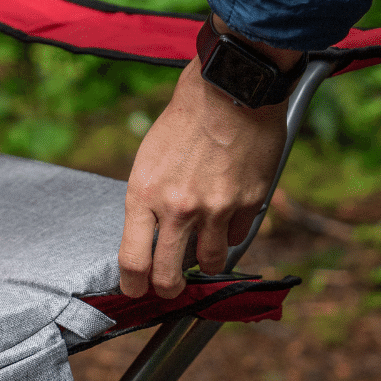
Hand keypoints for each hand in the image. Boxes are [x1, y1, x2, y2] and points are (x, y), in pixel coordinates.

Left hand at [119, 21, 299, 298]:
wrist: (229, 90)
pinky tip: (228, 209)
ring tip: (203, 244)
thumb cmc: (183, 124)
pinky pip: (237, 236)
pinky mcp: (248, 203)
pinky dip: (231, 231)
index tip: (136, 290)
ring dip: (206, 260)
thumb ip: (147, 205)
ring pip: (210, 263)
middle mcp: (178, 209)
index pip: (132, 260)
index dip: (133, 285)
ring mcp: (215, 208)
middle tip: (170, 288)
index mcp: (144, 196)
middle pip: (169, 277)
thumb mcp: (147, 163)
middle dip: (168, 289)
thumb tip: (149, 243)